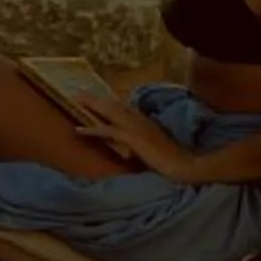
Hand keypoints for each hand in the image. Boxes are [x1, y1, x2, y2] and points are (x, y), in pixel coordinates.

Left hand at [75, 93, 208, 182]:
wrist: (185, 166)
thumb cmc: (170, 161)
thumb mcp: (152, 148)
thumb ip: (139, 143)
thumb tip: (127, 145)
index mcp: (144, 121)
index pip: (122, 107)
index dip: (107, 102)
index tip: (92, 97)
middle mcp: (140, 120)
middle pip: (113, 105)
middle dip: (95, 99)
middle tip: (77, 93)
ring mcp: (137, 128)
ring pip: (110, 112)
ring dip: (92, 106)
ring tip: (75, 101)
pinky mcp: (135, 139)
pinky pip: (110, 132)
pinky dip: (94, 130)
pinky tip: (79, 130)